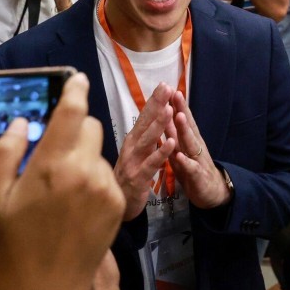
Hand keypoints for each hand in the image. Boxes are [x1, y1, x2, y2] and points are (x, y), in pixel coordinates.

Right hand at [0, 73, 124, 289]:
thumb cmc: (12, 245)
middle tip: (51, 154)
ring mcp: (106, 188)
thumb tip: (24, 122)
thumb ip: (5, 151)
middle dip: (73, 131)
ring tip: (59, 190)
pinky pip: (106, 175)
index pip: (73, 111)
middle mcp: (86, 171)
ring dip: (82, 157)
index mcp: (52, 165)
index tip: (76, 79)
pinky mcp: (118, 204)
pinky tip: (73, 204)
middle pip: (89, 127)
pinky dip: (93, 178)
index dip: (76, 89)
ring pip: (98, 152)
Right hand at [114, 82, 176, 219]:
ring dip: (158, 125)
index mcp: (132, 139)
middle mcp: (130, 147)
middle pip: (144, 122)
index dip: (154, 100)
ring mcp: (132, 162)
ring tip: (169, 110)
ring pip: (147, 140)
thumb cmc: (128, 176)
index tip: (164, 83)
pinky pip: (151, 164)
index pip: (144, 116)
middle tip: (166, 87)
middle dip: (156, 104)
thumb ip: (142, 136)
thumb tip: (150, 115)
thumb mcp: (134, 153)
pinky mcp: (137, 178)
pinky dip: (161, 153)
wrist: (117, 205)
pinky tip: (171, 142)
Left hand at [166, 93, 230, 208]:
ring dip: (185, 130)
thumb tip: (164, 113)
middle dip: (181, 110)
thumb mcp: (181, 148)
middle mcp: (195, 146)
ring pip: (191, 143)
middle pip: (188, 125)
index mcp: (188, 139)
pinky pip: (192, 168)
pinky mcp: (198, 176)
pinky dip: (186, 162)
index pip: (182, 118)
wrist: (211, 192)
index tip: (168, 88)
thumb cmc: (193, 167)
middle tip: (175, 93)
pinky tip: (180, 156)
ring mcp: (198, 160)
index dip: (175, 104)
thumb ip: (173, 132)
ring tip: (179, 116)